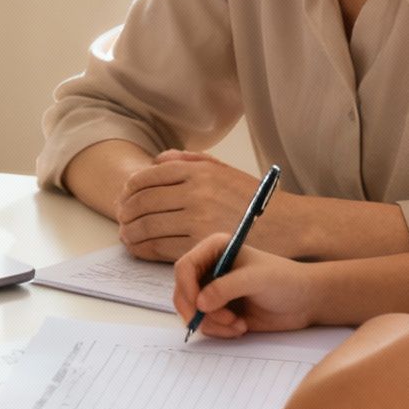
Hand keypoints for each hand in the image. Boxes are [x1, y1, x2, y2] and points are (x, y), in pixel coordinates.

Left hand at [115, 150, 261, 260]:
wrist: (288, 226)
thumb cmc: (254, 200)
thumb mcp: (225, 170)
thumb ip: (190, 160)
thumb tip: (156, 160)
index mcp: (198, 171)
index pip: (148, 177)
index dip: (129, 189)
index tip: (124, 197)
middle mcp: (196, 192)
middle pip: (142, 202)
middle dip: (125, 211)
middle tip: (120, 218)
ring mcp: (197, 219)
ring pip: (147, 226)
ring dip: (130, 232)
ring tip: (126, 234)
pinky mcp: (200, 245)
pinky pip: (159, 247)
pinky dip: (142, 249)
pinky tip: (138, 248)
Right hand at [173, 234, 316, 336]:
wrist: (305, 301)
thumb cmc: (284, 280)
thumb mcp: (255, 279)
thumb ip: (226, 288)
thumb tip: (199, 303)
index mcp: (215, 250)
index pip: (185, 267)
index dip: (186, 288)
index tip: (200, 307)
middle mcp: (209, 269)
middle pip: (182, 292)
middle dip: (199, 311)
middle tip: (224, 320)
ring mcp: (213, 292)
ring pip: (193, 312)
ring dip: (213, 324)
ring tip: (239, 325)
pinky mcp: (220, 311)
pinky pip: (205, 325)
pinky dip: (219, 331)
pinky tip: (241, 327)